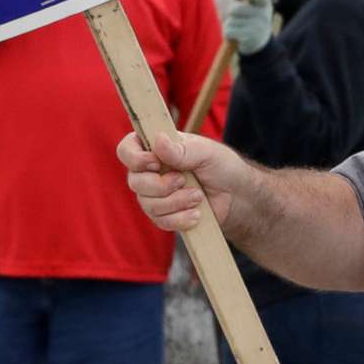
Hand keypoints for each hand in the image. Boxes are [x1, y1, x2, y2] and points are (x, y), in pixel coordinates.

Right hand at [116, 128, 245, 231]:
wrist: (236, 197)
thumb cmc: (222, 167)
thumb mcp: (206, 152)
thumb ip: (182, 150)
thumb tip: (159, 142)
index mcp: (156, 148)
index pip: (126, 150)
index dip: (135, 158)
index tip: (155, 162)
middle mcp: (150, 171)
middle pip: (134, 181)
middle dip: (160, 185)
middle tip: (183, 180)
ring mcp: (154, 195)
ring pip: (147, 204)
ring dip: (175, 202)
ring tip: (197, 196)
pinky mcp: (164, 215)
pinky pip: (160, 221)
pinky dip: (180, 219)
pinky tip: (196, 214)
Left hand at [223, 0, 274, 55]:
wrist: (259, 44)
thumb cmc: (252, 19)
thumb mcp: (251, 5)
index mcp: (265, 3)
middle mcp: (264, 15)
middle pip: (236, 9)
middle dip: (231, 12)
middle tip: (237, 17)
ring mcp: (258, 27)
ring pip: (231, 21)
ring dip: (229, 24)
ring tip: (238, 28)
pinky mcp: (249, 38)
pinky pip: (229, 31)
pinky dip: (227, 33)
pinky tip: (235, 36)